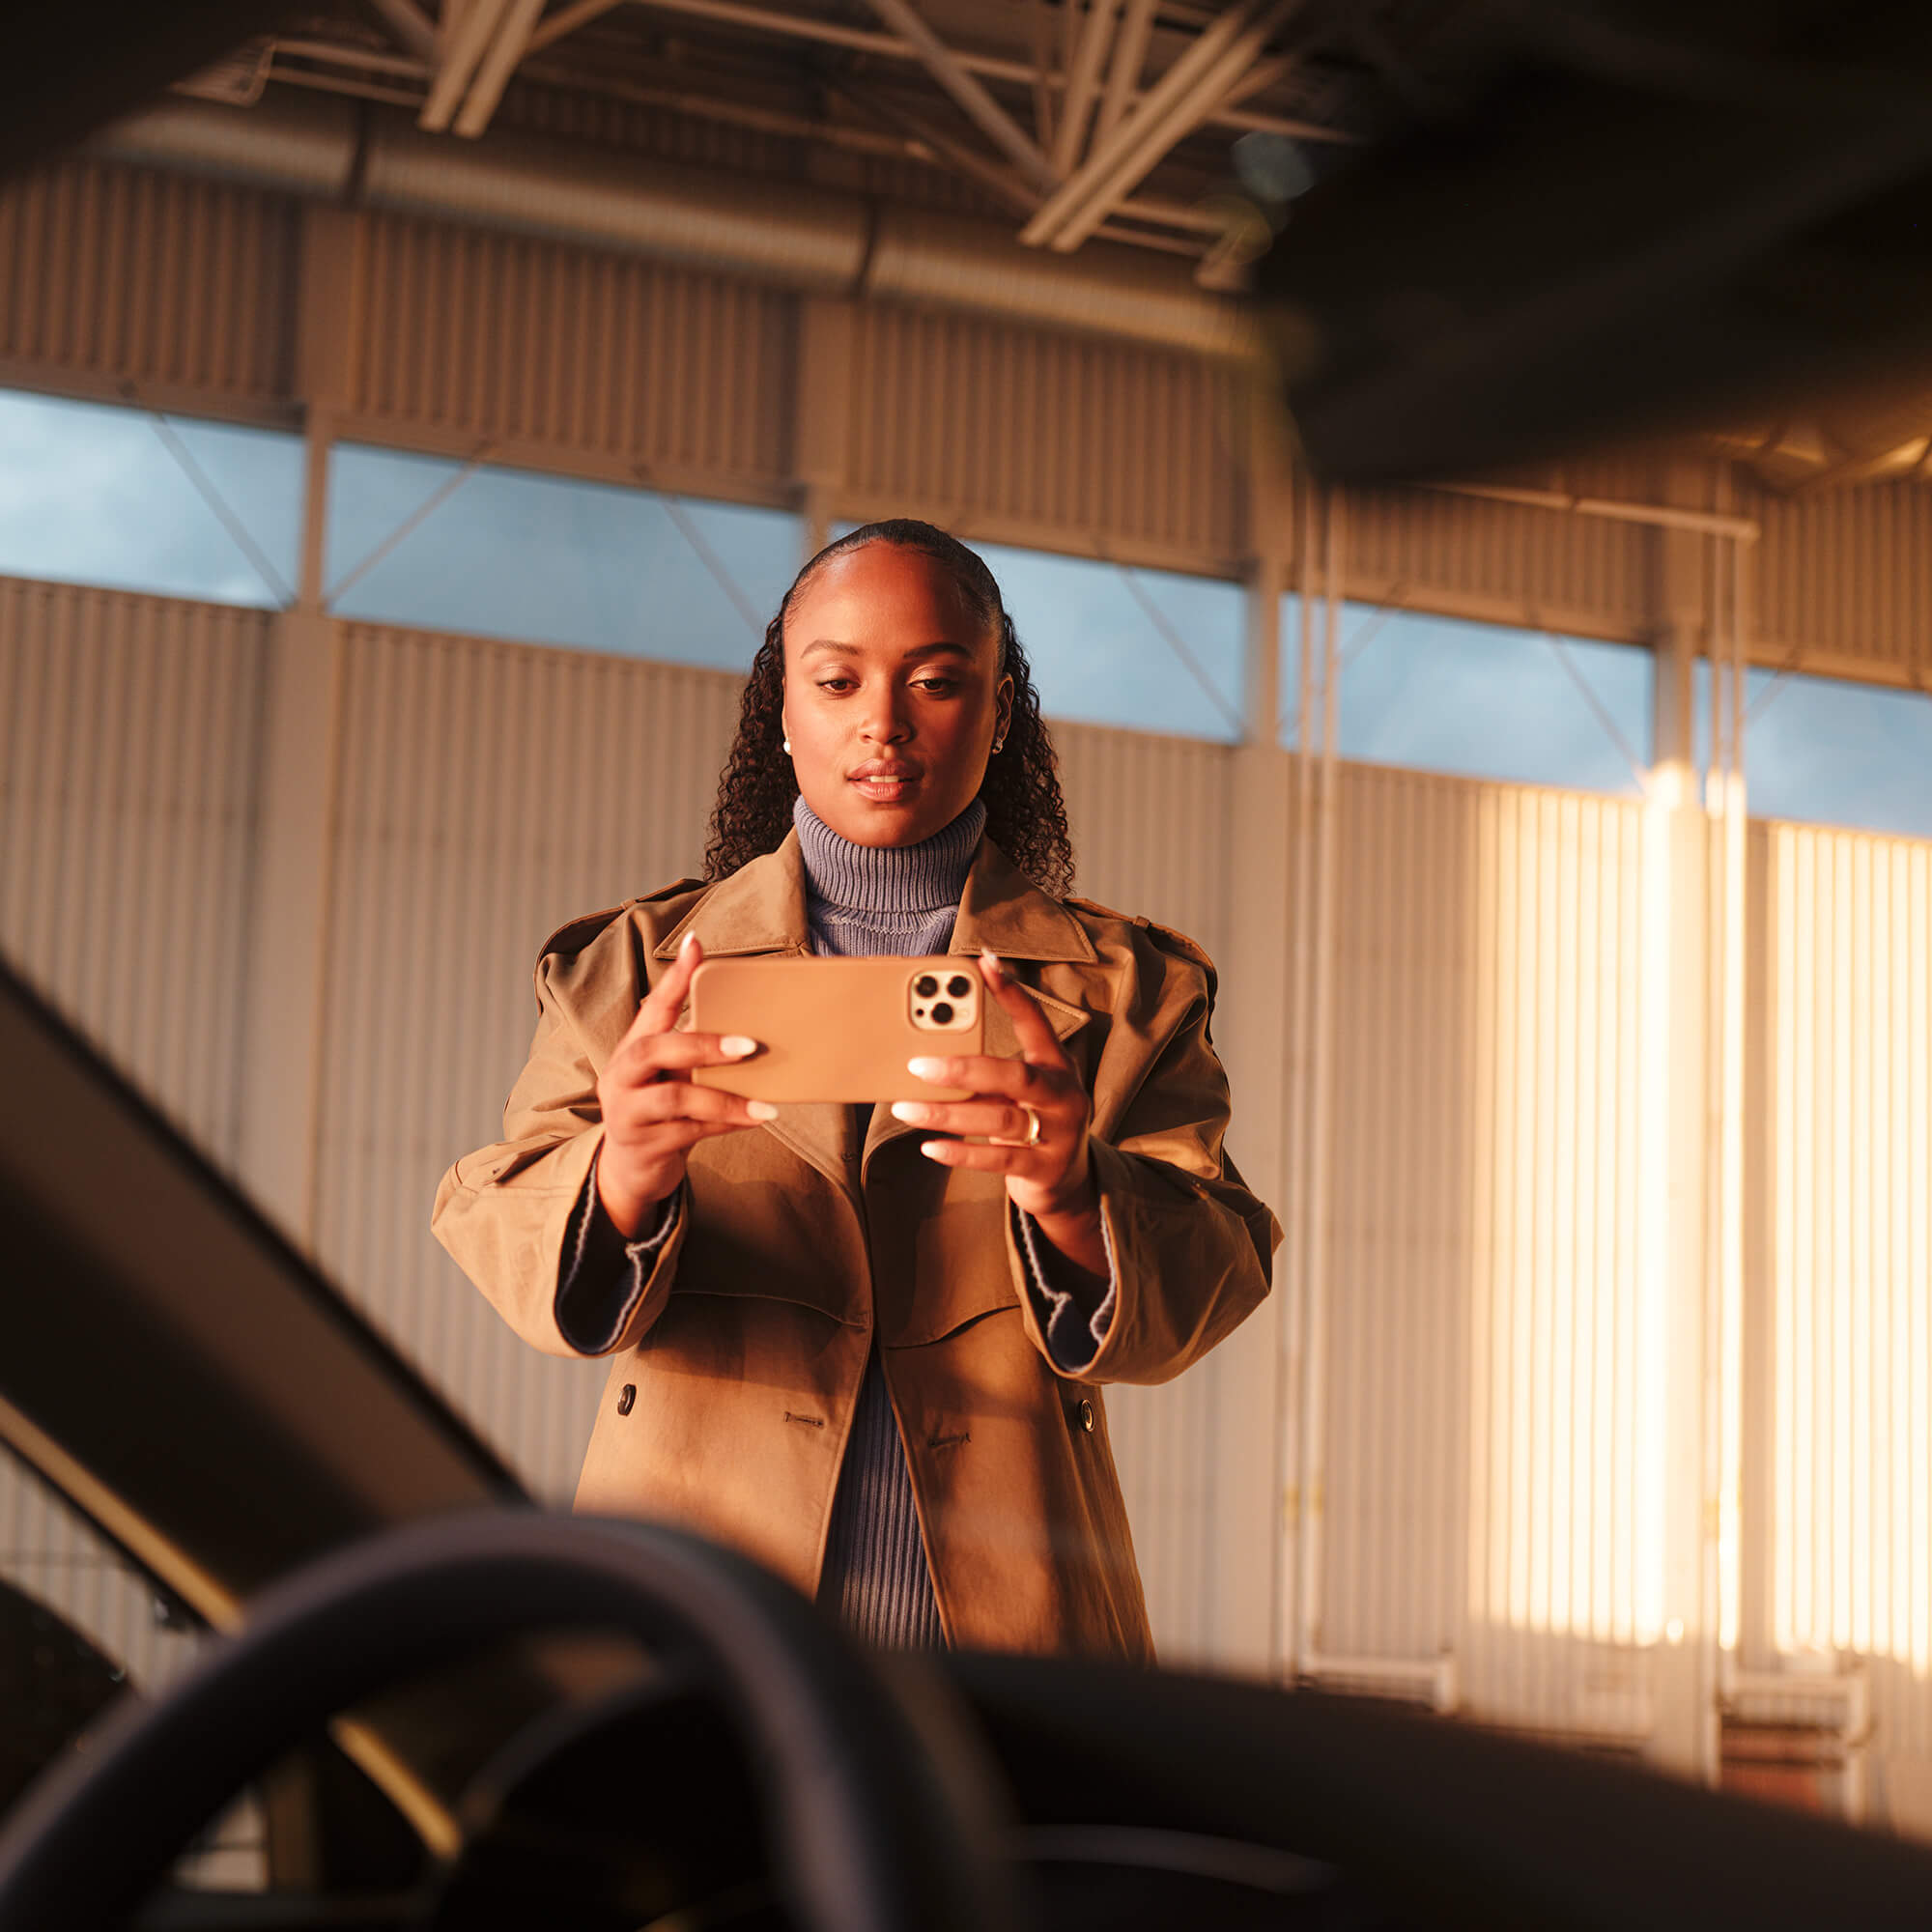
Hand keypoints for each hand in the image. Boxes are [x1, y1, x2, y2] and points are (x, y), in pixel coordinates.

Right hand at [594, 932, 772, 1236]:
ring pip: (673, 1098)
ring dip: (724, 1099)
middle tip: (750, 1045)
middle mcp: (621, 1077)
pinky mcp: (643, 1147)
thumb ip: (694, 1053)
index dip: (674, 978)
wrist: (631, 1172)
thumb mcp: (671, 1076)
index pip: (652, 1008)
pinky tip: (754, 1119)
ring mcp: (627, 1114)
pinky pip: (689, 1132)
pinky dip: (725, 1123)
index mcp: (632, 1050)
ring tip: (765, 1105)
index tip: (696, 945)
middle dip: (702, 1045)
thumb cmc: (661, 1113)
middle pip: (653, 1050)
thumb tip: (752, 1027)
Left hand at [891, 949, 1106, 1277]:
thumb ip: (989, 1073)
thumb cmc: (1034, 1121)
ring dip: (948, 1113)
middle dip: (964, 1068)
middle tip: (918, 1064)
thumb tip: (928, 1054)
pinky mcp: (1044, 1169)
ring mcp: (1058, 1134)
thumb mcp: (1021, 1091)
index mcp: (1057, 1065)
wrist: (1070, 1182)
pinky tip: (930, 1146)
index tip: (984, 963)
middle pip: (1015, 1076)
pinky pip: (997, 1158)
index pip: (1036, 1022)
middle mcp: (1063, 1095)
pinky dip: (961, 1152)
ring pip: (1000, 1118)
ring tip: (906, 1108)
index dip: (1012, 993)